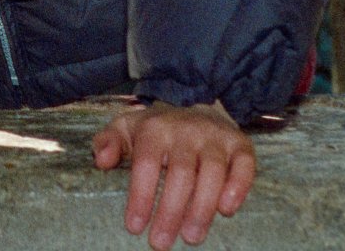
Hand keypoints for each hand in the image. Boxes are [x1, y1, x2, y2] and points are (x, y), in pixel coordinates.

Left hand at [92, 100, 254, 249]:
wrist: (197, 107)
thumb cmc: (157, 130)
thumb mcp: (126, 128)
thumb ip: (108, 142)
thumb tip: (101, 160)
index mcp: (156, 128)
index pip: (147, 163)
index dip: (141, 196)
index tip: (134, 227)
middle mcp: (187, 130)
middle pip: (180, 173)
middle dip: (170, 211)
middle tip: (160, 243)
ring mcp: (215, 136)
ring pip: (212, 172)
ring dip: (202, 207)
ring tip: (191, 237)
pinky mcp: (240, 144)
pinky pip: (244, 165)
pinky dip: (238, 187)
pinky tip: (226, 210)